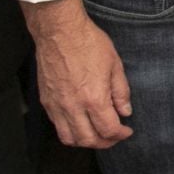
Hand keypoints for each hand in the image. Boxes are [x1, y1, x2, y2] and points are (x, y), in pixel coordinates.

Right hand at [25, 0, 132, 148]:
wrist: (60, 31)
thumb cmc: (88, 43)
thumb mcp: (115, 65)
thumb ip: (121, 92)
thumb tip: (125, 111)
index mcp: (93, 98)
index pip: (108, 130)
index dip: (120, 134)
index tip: (127, 131)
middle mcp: (73, 106)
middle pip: (88, 140)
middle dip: (105, 142)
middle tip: (114, 136)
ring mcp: (56, 105)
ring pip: (69, 138)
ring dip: (85, 141)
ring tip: (97, 133)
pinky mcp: (46, 101)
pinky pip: (57, 125)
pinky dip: (70, 131)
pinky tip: (80, 122)